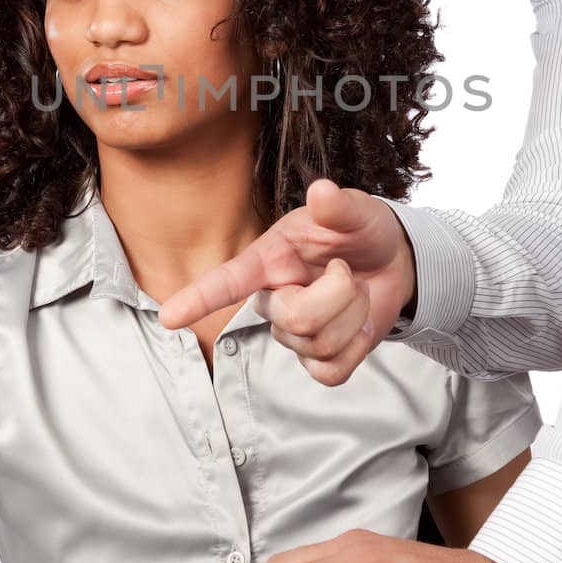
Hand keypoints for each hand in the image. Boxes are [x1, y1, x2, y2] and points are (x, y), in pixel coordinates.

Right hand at [158, 178, 416, 384]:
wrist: (392, 260)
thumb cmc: (359, 231)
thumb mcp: (355, 211)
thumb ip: (338, 205)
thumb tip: (321, 191)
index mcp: (269, 261)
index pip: (227, 281)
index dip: (198, 298)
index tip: (169, 317)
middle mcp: (274, 298)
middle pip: (294, 319)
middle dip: (338, 295)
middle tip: (348, 272)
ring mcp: (295, 333)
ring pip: (317, 345)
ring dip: (353, 315)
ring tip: (355, 290)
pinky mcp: (320, 359)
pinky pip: (331, 371)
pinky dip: (357, 346)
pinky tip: (358, 324)